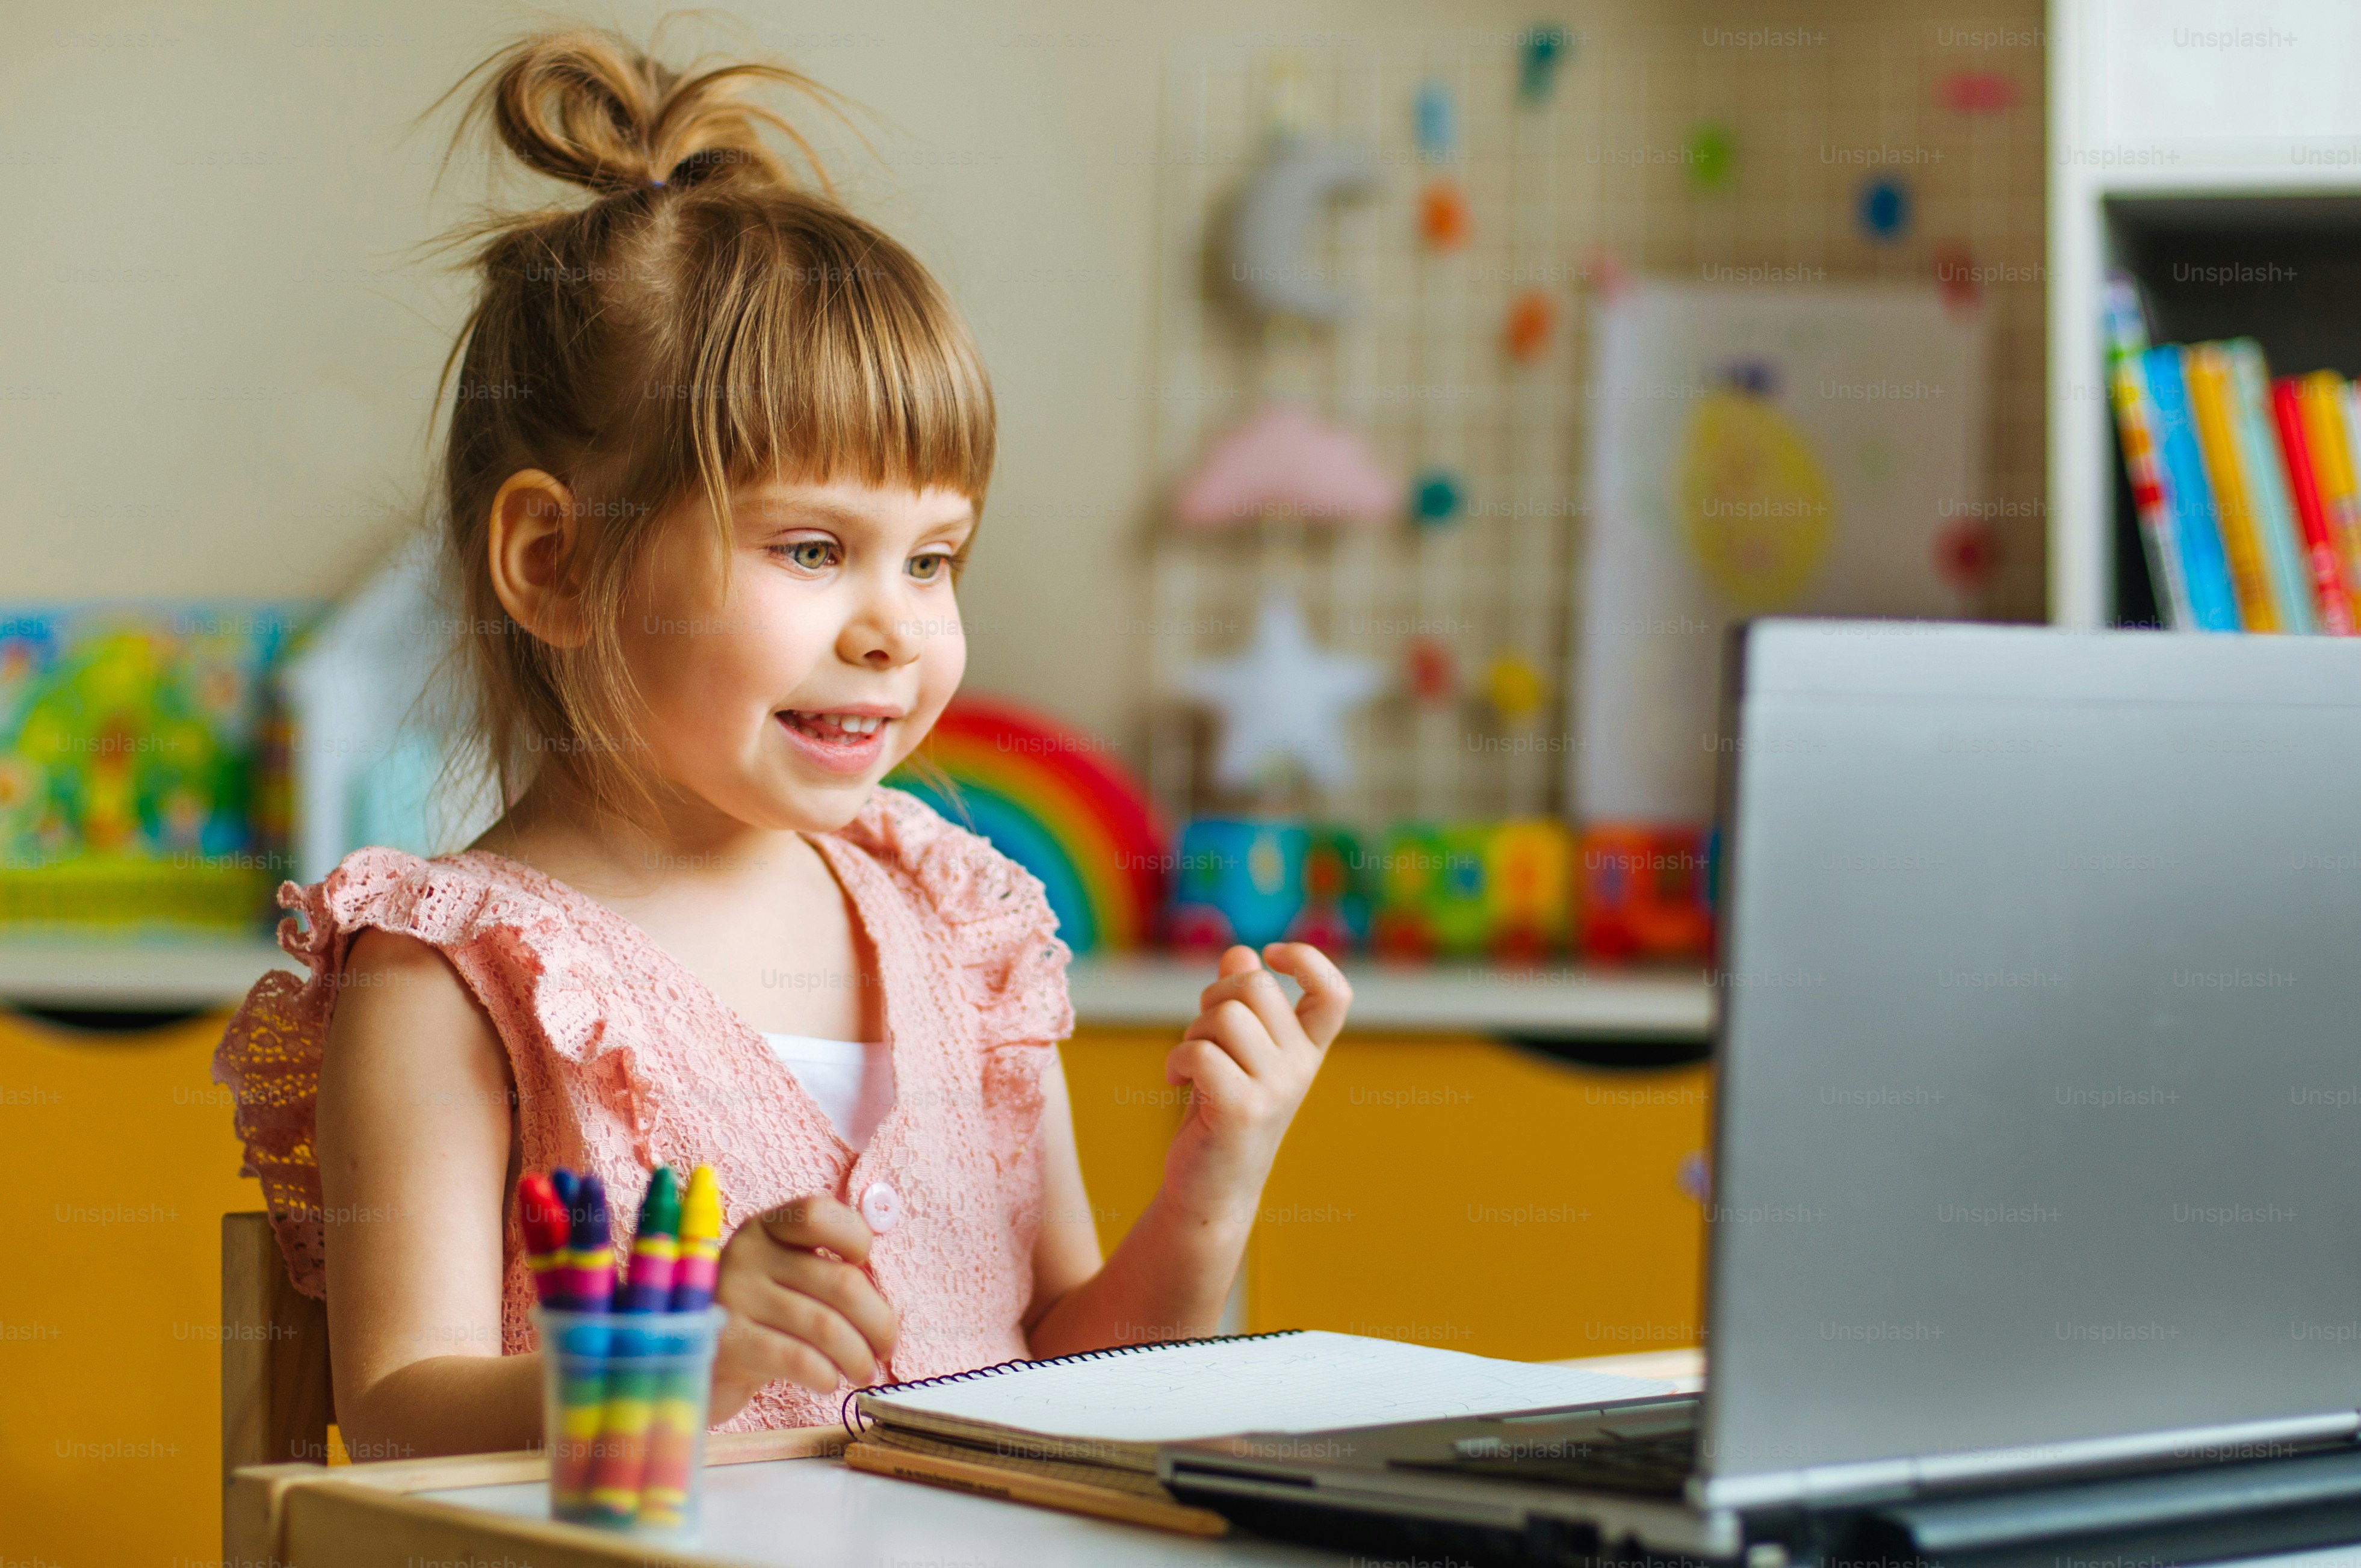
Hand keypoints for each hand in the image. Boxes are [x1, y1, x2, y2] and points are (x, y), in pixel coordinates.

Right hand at [709, 1193, 898, 1421]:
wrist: (692, 1362)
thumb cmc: (758, 1317)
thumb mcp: (786, 1278)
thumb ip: (826, 1274)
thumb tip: (884, 1307)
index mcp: (767, 1228)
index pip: (817, 1213)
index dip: (855, 1238)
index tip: (864, 1267)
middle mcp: (746, 1254)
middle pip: (840, 1281)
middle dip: (878, 1322)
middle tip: (886, 1347)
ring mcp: (733, 1297)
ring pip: (826, 1326)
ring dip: (858, 1356)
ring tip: (864, 1371)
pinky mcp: (727, 1344)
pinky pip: (798, 1359)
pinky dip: (826, 1374)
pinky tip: (829, 1381)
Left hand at [1160, 943, 1351, 1226]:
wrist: (1210, 1188)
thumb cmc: (1220, 1112)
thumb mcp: (1236, 1051)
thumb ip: (1241, 1002)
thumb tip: (1240, 953)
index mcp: (1307, 1049)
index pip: (1334, 992)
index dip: (1308, 959)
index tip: (1272, 955)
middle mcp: (1301, 1067)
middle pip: (1255, 987)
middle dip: (1212, 998)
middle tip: (1200, 1034)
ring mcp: (1277, 1089)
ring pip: (1224, 1017)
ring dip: (1191, 1033)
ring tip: (1189, 1064)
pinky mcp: (1244, 1109)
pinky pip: (1200, 1052)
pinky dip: (1176, 1060)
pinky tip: (1175, 1083)